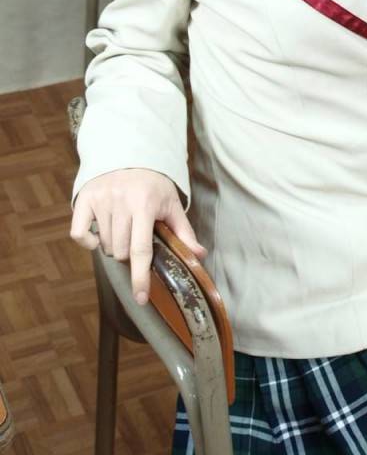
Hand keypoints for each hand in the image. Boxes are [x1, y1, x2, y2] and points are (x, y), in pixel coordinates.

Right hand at [70, 169, 205, 305]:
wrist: (130, 156)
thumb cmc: (154, 186)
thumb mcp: (171, 205)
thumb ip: (183, 232)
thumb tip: (198, 256)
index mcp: (145, 205)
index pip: (141, 249)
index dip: (140, 277)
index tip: (141, 297)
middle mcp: (121, 201)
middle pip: (120, 252)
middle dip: (129, 255)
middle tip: (136, 240)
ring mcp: (100, 199)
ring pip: (104, 246)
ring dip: (114, 247)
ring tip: (124, 230)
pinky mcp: (84, 199)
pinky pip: (79, 234)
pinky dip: (89, 242)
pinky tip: (100, 237)